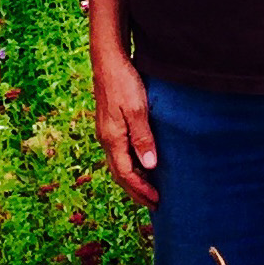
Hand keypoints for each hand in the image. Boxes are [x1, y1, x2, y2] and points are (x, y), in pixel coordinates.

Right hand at [93, 42, 158, 205]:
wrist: (108, 61)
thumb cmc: (124, 82)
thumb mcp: (137, 110)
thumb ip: (143, 138)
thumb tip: (150, 165)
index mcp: (112, 139)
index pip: (126, 174)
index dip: (141, 189)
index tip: (157, 200)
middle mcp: (106, 139)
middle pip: (120, 174)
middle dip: (136, 191)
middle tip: (153, 203)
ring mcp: (106, 132)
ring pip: (118, 164)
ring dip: (132, 179)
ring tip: (148, 189)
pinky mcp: (109, 125)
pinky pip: (119, 153)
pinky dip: (129, 165)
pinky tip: (140, 164)